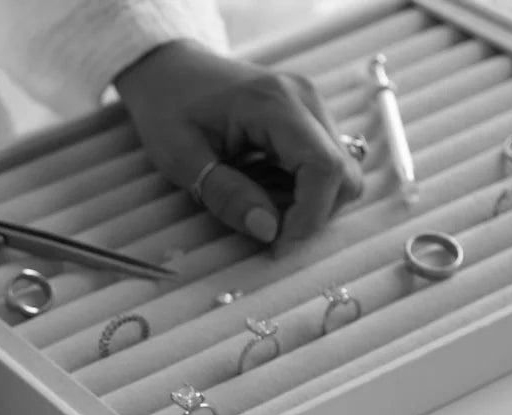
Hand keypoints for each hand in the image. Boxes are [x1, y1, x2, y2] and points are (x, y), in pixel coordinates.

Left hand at [114, 41, 362, 249]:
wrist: (169, 71)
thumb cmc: (168, 110)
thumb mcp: (181, 159)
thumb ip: (226, 195)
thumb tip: (269, 231)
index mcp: (274, 104)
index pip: (323, 167)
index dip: (309, 217)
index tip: (277, 246)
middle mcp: (305, 100)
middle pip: (343, 174)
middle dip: (312, 216)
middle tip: (268, 232)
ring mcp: (312, 107)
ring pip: (341, 173)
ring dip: (310, 205)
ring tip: (263, 207)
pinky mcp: (309, 119)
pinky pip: (326, 166)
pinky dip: (304, 191)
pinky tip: (269, 190)